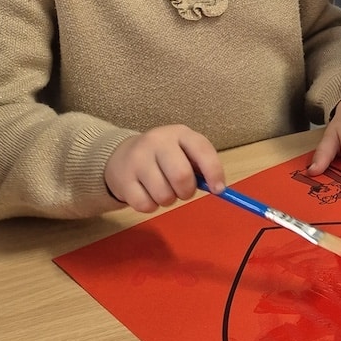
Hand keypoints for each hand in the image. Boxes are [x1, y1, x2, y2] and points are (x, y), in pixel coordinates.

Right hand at [105, 125, 222, 213]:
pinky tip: (147, 194)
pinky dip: (151, 207)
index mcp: (179, 133)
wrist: (121, 155)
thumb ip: (201, 165)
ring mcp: (137, 159)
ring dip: (169, 200)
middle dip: (187, 191)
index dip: (214, 172)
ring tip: (163, 190)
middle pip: (182, 176)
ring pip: (164, 195)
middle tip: (184, 192)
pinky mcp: (123, 179)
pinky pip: (145, 205)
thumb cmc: (164, 156)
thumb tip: (218, 187)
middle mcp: (157, 142)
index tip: (218, 190)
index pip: (202, 150)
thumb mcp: (183, 150)